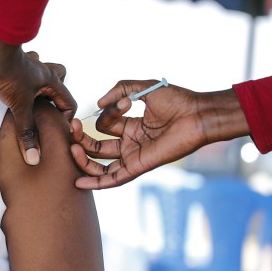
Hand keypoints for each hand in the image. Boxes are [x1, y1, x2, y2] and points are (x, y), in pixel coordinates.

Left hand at [0, 20, 75, 165]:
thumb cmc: (8, 73)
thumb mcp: (20, 106)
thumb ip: (27, 132)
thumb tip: (34, 157)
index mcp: (51, 80)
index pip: (68, 104)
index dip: (64, 120)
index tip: (53, 133)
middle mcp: (42, 74)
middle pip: (58, 88)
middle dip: (52, 104)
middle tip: (41, 119)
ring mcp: (27, 71)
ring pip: (39, 81)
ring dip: (35, 94)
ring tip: (27, 110)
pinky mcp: (11, 71)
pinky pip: (22, 81)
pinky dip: (18, 90)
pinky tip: (9, 100)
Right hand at [69, 80, 248, 188]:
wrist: (199, 115)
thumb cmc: (178, 100)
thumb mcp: (144, 88)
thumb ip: (120, 90)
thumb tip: (98, 104)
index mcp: (132, 126)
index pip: (105, 124)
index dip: (108, 113)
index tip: (125, 102)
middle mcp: (130, 143)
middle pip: (96, 146)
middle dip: (81, 138)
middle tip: (72, 127)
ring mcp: (133, 155)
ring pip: (100, 164)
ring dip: (83, 157)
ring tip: (72, 148)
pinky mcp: (138, 166)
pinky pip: (114, 178)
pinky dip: (96, 182)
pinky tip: (78, 181)